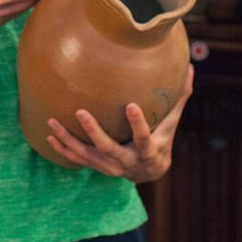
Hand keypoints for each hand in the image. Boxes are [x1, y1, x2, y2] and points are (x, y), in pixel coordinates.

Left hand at [45, 64, 193, 183]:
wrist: (150, 172)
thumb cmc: (162, 140)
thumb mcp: (172, 123)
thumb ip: (180, 97)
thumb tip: (192, 68)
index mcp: (147, 150)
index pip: (143, 138)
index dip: (138, 124)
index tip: (131, 105)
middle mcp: (127, 162)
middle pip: (108, 148)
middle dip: (94, 132)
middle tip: (80, 111)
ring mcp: (110, 167)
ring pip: (87, 155)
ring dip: (68, 139)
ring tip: (52, 122)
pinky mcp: (98, 167)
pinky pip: (78, 160)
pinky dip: (63, 150)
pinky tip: (49, 136)